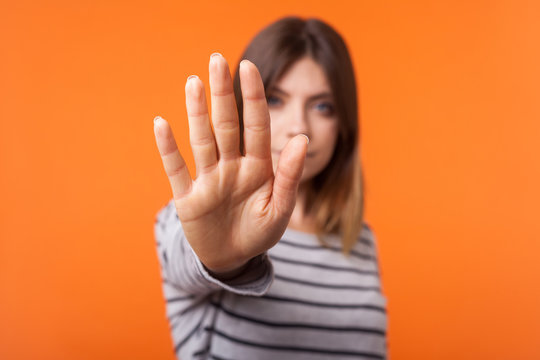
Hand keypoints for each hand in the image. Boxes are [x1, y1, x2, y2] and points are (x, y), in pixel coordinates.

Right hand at [153, 53, 307, 273]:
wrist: (233, 258)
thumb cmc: (260, 232)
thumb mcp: (280, 209)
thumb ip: (290, 176)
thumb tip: (302, 138)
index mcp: (258, 168)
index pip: (256, 126)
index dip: (253, 97)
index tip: (249, 67)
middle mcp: (231, 167)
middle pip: (226, 125)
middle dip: (223, 94)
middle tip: (216, 59)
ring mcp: (208, 180)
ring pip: (201, 140)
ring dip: (196, 113)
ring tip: (193, 83)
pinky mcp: (188, 197)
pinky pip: (177, 169)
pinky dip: (168, 149)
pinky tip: (161, 124)